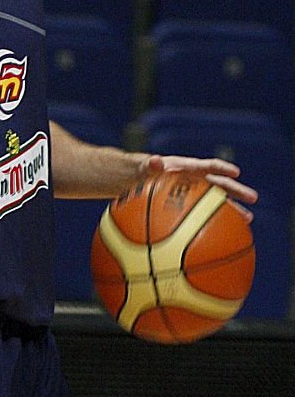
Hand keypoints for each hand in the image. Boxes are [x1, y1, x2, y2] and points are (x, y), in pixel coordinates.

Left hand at [143, 154, 257, 219]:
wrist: (142, 180)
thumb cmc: (145, 172)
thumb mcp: (145, 168)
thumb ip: (150, 165)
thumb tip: (154, 162)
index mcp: (190, 168)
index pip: (209, 166)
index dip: (222, 168)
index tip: (235, 172)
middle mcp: (199, 180)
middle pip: (222, 184)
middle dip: (238, 190)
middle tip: (253, 197)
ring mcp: (198, 193)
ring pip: (219, 201)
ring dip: (234, 209)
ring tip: (248, 219)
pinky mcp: (194, 205)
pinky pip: (207, 214)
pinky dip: (215, 222)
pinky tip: (224, 234)